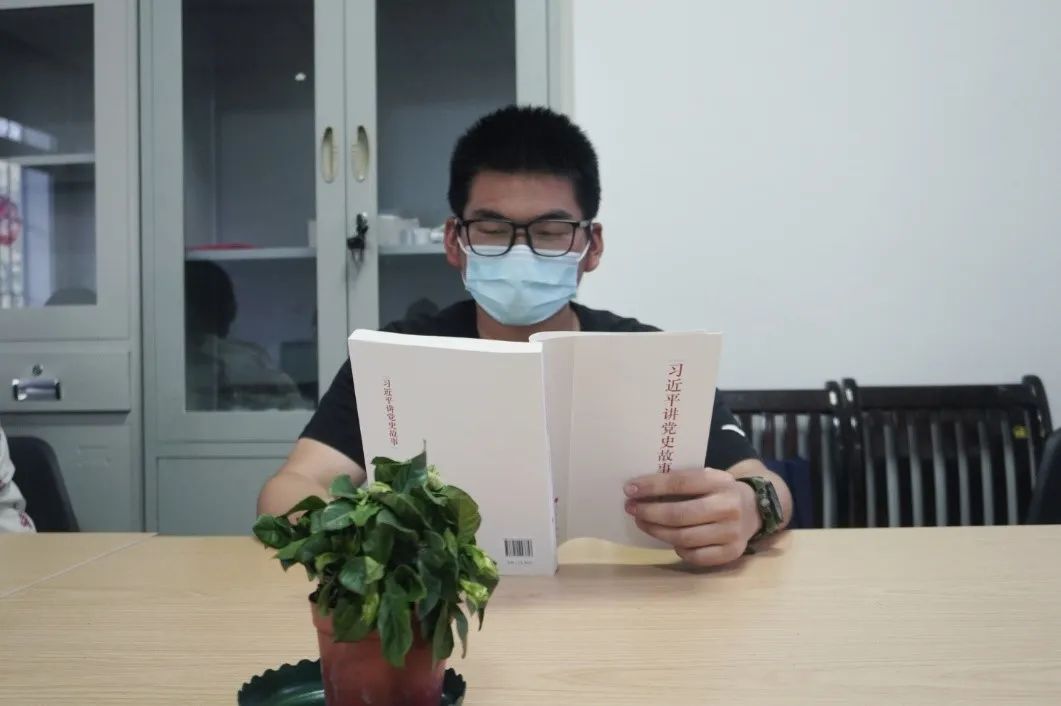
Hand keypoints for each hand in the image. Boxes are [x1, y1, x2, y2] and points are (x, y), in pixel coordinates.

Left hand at [624, 468, 760, 566]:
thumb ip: (681, 482)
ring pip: (684, 537)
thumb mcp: (706, 478)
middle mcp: (728, 507)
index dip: (652, 486)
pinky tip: (670, 540)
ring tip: (644, 523)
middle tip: (632, 509)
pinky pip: (695, 556)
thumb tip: (640, 490)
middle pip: (679, 514)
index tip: (629, 489)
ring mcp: (731, 532)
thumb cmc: (718, 492)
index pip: (680, 483)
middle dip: (650, 512)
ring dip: (657, 531)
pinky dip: (678, 550)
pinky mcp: (732, 553)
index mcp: (720, 481)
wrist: (754, 509)